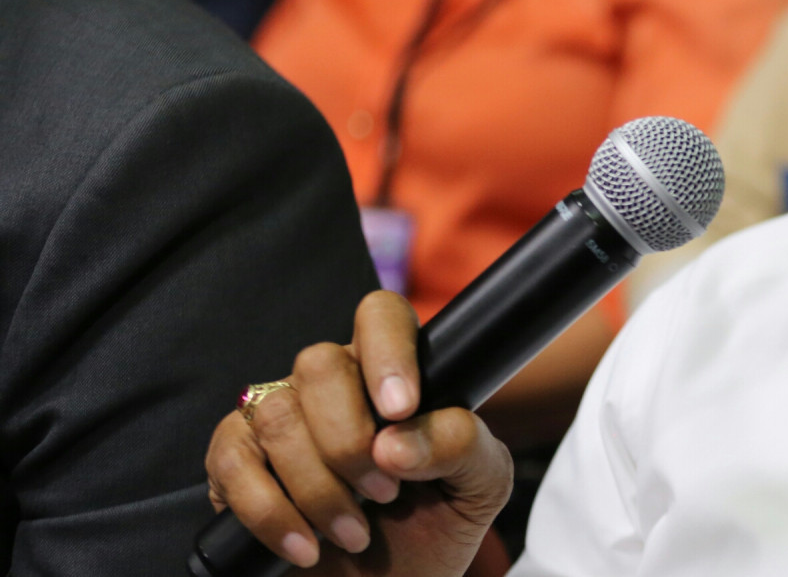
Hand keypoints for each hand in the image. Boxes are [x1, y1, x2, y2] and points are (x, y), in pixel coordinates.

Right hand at [204, 291, 512, 573]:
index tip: (402, 409)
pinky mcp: (235, 462)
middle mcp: (331, 384)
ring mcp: (277, 418)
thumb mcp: (480, 485)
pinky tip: (306, 547)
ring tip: (356, 531)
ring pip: (277, 415)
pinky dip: (270, 512)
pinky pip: (232, 462)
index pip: (380, 316)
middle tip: (386, 494)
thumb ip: (462, 445)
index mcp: (394, 372)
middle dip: (351, 440)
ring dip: (319, 486)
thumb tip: (396, 442)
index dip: (388, 351)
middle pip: (319, 363)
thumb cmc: (436, 525)